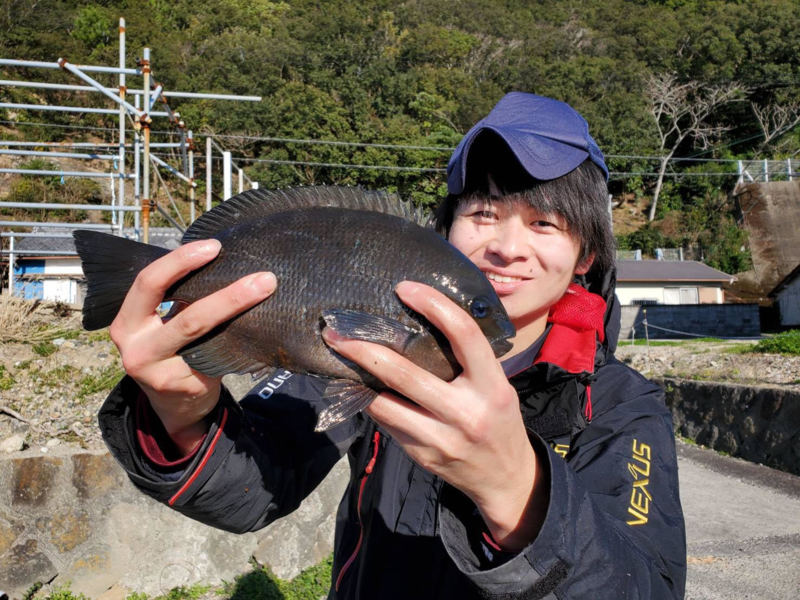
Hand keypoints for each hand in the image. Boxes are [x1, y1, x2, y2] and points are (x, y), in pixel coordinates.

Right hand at [109, 239, 275, 454]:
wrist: (173, 405)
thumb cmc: (169, 352)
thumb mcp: (158, 326)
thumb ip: (175, 300)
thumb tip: (221, 260)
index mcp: (126, 323)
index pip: (148, 283)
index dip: (180, 261)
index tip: (213, 246)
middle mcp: (136, 349)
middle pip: (186, 315)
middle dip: (227, 294)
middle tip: (262, 276)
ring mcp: (160, 373)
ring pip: (204, 336)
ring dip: (238, 309)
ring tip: (266, 290)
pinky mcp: (185, 388)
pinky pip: (217, 356)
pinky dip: (241, 338)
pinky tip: (263, 326)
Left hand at [322, 281, 547, 550]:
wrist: (505, 478)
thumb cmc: (498, 418)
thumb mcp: (497, 386)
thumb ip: (469, 360)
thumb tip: (423, 318)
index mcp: (493, 386)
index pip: (465, 335)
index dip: (434, 306)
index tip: (405, 288)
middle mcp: (467, 412)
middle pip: (406, 374)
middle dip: (365, 350)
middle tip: (337, 331)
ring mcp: (441, 438)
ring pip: (385, 404)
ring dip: (356, 378)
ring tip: (337, 355)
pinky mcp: (421, 455)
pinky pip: (387, 423)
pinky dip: (370, 401)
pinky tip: (357, 385)